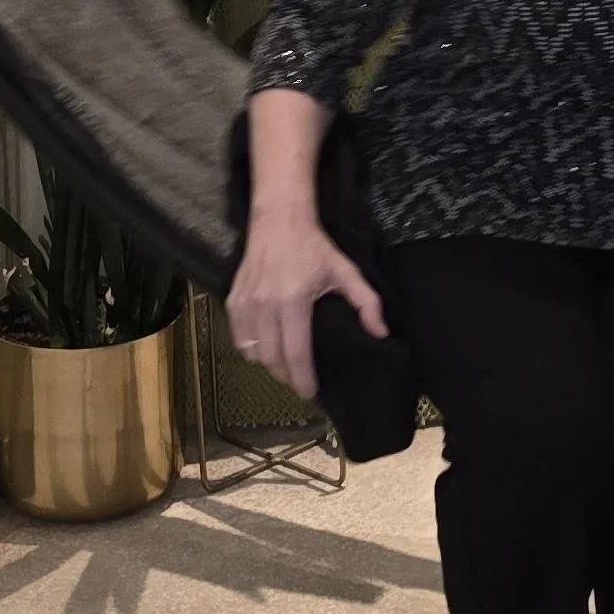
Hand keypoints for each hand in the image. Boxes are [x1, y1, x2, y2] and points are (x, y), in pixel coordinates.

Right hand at [226, 211, 385, 401]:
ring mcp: (246, 303)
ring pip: (252, 351)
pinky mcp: (233, 299)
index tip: (309, 393)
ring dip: (267, 364)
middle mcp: (266, 305)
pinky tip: (263, 348)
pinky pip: (238, 337)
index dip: (302, 379)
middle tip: (298, 380)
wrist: (279, 220)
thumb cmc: (314, 247)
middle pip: (271, 358)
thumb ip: (367, 303)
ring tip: (283, 366)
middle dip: (285, 376)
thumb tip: (380, 334)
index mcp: (293, 301)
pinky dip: (249, 348)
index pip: (295, 353)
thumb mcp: (346, 272)